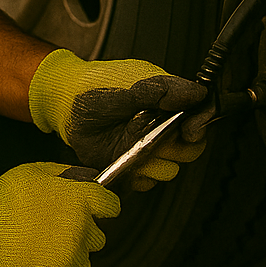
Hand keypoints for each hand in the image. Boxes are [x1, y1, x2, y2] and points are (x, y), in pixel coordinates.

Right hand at [0, 162, 119, 266]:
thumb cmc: (2, 196)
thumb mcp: (36, 171)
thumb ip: (69, 175)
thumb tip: (89, 180)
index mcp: (81, 201)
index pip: (111, 206)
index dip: (98, 205)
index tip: (88, 207)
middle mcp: (82, 234)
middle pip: (97, 238)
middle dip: (80, 232)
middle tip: (51, 227)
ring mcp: (68, 265)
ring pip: (80, 264)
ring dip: (65, 257)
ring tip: (35, 246)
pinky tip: (27, 262)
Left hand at [27, 49, 209, 190]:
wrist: (64, 104)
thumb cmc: (94, 87)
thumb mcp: (127, 85)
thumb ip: (160, 90)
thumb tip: (197, 92)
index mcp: (167, 101)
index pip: (201, 116)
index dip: (201, 125)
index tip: (190, 129)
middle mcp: (162, 127)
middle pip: (191, 149)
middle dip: (175, 147)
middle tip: (155, 137)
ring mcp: (147, 148)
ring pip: (170, 168)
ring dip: (153, 161)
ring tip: (132, 144)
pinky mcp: (132, 165)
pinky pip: (147, 182)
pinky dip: (137, 175)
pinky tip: (123, 159)